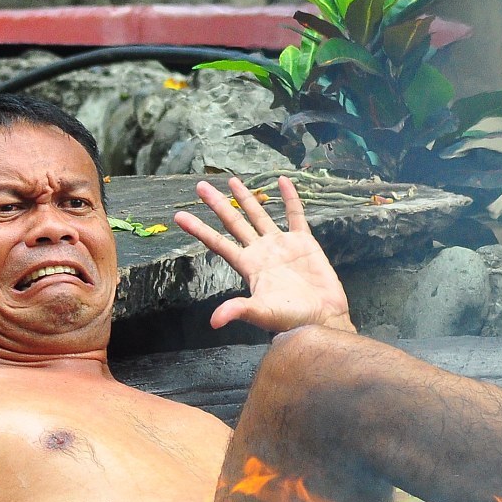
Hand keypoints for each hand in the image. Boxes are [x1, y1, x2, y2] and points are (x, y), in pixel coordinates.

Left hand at [173, 176, 354, 332]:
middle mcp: (261, 251)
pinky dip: (290, 198)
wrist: (322, 318)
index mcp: (248, 265)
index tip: (179, 217)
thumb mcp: (262, 314)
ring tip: (232, 180)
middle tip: (201, 186)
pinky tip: (283, 180)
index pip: (217, 242)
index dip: (199, 229)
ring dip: (247, 198)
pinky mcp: (304, 242)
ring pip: (259, 215)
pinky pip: (295, 215)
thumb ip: (239, 310)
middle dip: (217, 204)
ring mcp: (281, 244)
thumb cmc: (291, 318)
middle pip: (234, 222)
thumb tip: (214, 321)